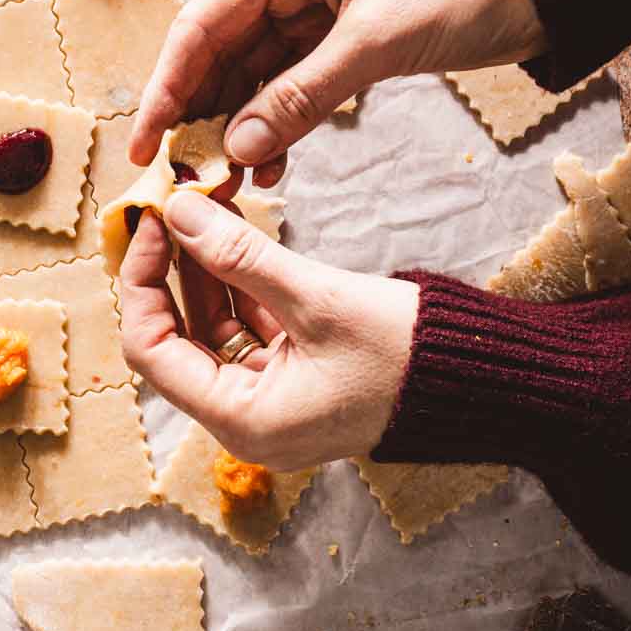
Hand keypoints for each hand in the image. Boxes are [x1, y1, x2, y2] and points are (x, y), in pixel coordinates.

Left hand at [119, 189, 419, 468]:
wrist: (490, 381)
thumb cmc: (411, 354)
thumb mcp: (318, 299)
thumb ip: (241, 255)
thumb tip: (178, 212)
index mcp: (243, 420)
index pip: (151, 349)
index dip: (141, 281)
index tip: (151, 222)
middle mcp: (249, 421)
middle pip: (178, 339)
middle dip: (171, 270)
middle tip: (172, 208)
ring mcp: (274, 404)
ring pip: (214, 330)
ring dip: (206, 272)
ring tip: (204, 208)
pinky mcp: (299, 382)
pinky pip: (250, 332)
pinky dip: (240, 286)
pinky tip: (235, 236)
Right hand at [129, 0, 546, 182]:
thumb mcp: (377, 43)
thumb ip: (302, 97)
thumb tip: (236, 149)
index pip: (203, 24)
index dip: (167, 86)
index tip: (144, 143)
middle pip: (218, 53)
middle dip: (201, 116)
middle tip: (185, 176)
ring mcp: (307, 7)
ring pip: (250, 78)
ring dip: (240, 131)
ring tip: (232, 184)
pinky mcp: (332, 39)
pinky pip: (287, 89)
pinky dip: (277, 128)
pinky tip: (271, 170)